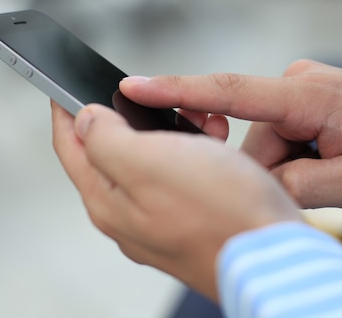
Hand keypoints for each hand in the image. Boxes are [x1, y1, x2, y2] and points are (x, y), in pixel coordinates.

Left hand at [51, 101, 300, 299]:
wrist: (277, 256)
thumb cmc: (221, 211)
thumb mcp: (150, 161)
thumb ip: (107, 139)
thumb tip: (86, 120)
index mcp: (109, 201)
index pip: (71, 147)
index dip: (65, 110)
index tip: (64, 86)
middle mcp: (129, 217)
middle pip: (109, 153)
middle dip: (127, 117)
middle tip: (148, 95)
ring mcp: (160, 223)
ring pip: (150, 162)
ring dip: (166, 131)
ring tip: (195, 117)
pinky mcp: (190, 222)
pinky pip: (180, 176)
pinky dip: (191, 151)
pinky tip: (214, 143)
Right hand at [120, 60, 341, 210]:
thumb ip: (302, 184)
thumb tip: (259, 180)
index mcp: (311, 98)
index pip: (231, 91)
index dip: (178, 90)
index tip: (134, 86)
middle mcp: (299, 84)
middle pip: (250, 138)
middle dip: (271, 170)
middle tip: (313, 186)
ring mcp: (301, 89)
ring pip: (264, 141)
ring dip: (288, 166)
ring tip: (331, 173)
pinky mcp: (303, 98)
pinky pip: (279, 133)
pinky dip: (294, 157)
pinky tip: (325, 162)